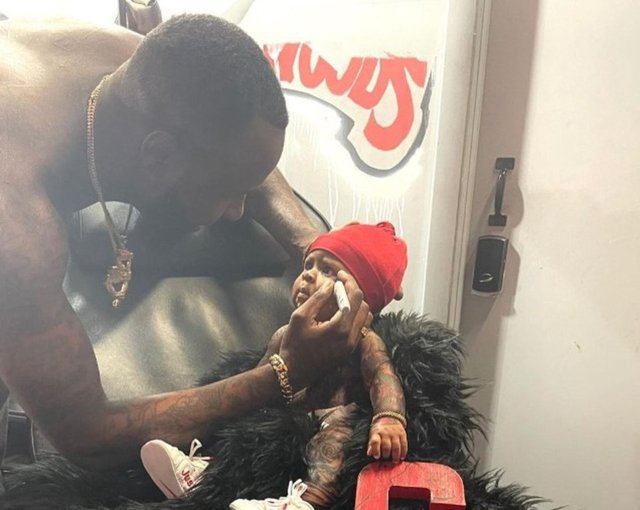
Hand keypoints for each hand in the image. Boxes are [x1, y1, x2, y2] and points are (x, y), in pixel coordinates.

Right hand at [279, 271, 369, 388]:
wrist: (293, 373)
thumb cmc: (293, 344)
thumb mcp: (300, 317)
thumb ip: (318, 298)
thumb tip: (332, 284)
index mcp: (340, 328)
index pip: (355, 297)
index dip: (349, 282)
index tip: (339, 275)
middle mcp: (350, 338)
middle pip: (364, 306)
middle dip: (353, 292)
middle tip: (339, 286)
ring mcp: (351, 346)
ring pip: (366, 318)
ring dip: (356, 305)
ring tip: (340, 299)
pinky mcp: (349, 351)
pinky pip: (360, 328)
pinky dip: (355, 317)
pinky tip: (339, 313)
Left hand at [367, 417, 407, 462]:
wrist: (389, 417)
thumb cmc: (379, 430)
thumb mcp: (373, 435)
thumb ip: (371, 445)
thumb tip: (369, 454)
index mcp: (377, 433)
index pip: (375, 441)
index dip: (376, 450)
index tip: (377, 456)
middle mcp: (386, 433)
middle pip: (386, 446)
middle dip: (386, 455)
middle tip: (386, 459)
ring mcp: (395, 433)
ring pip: (396, 446)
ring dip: (395, 455)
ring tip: (395, 461)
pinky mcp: (402, 434)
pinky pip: (404, 444)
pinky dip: (403, 452)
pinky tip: (402, 457)